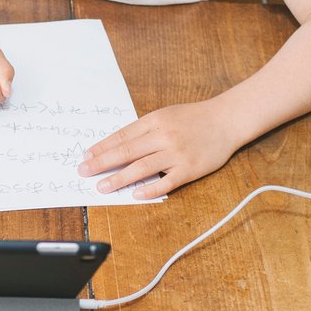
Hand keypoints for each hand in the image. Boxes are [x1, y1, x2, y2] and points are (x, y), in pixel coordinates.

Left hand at [78, 100, 237, 196]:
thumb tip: (117, 146)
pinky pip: (166, 182)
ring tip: (102, 186)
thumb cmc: (194, 118)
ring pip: (141, 168)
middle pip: (126, 152)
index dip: (102, 147)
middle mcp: (163, 136)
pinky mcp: (190, 169)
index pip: (122, 136)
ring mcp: (176, 153)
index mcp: (154, 121)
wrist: (226, 120)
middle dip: (102, 163)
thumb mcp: (166, 115)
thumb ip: (144, 129)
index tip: (86, 156)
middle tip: (84, 172)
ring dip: (119, 178)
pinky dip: (150, 189)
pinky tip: (135, 195)